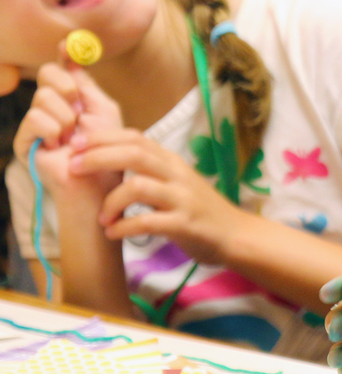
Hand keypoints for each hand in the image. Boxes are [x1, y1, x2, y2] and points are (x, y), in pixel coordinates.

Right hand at [12, 63, 123, 198]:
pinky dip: (54, 130)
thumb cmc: (107, 151)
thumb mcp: (104, 111)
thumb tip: (71, 55)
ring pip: (43, 96)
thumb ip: (87, 85)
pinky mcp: (25, 142)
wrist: (102, 183)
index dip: (65, 54)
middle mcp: (51, 107)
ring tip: (75, 138)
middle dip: (69, 88)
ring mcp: (36, 124)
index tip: (69, 45)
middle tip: (80, 110)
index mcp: (70, 99)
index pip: (61, 68)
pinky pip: (35, 118)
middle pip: (48, 73)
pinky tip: (61, 146)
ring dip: (67, 117)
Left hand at [68, 130, 246, 264]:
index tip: (75, 145)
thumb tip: (108, 160)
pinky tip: (114, 234)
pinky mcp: (185, 224)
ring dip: (110, 201)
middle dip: (96, 158)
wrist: (236, 235)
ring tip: (102, 218)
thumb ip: (149, 170)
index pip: (134, 137)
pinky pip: (147, 221)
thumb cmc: (200, 210)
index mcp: (172, 162)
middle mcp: (177, 175)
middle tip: (73, 169)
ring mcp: (182, 199)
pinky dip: (124, 227)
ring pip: (137, 186)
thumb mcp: (176, 182)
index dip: (101, 137)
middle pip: (133, 154)